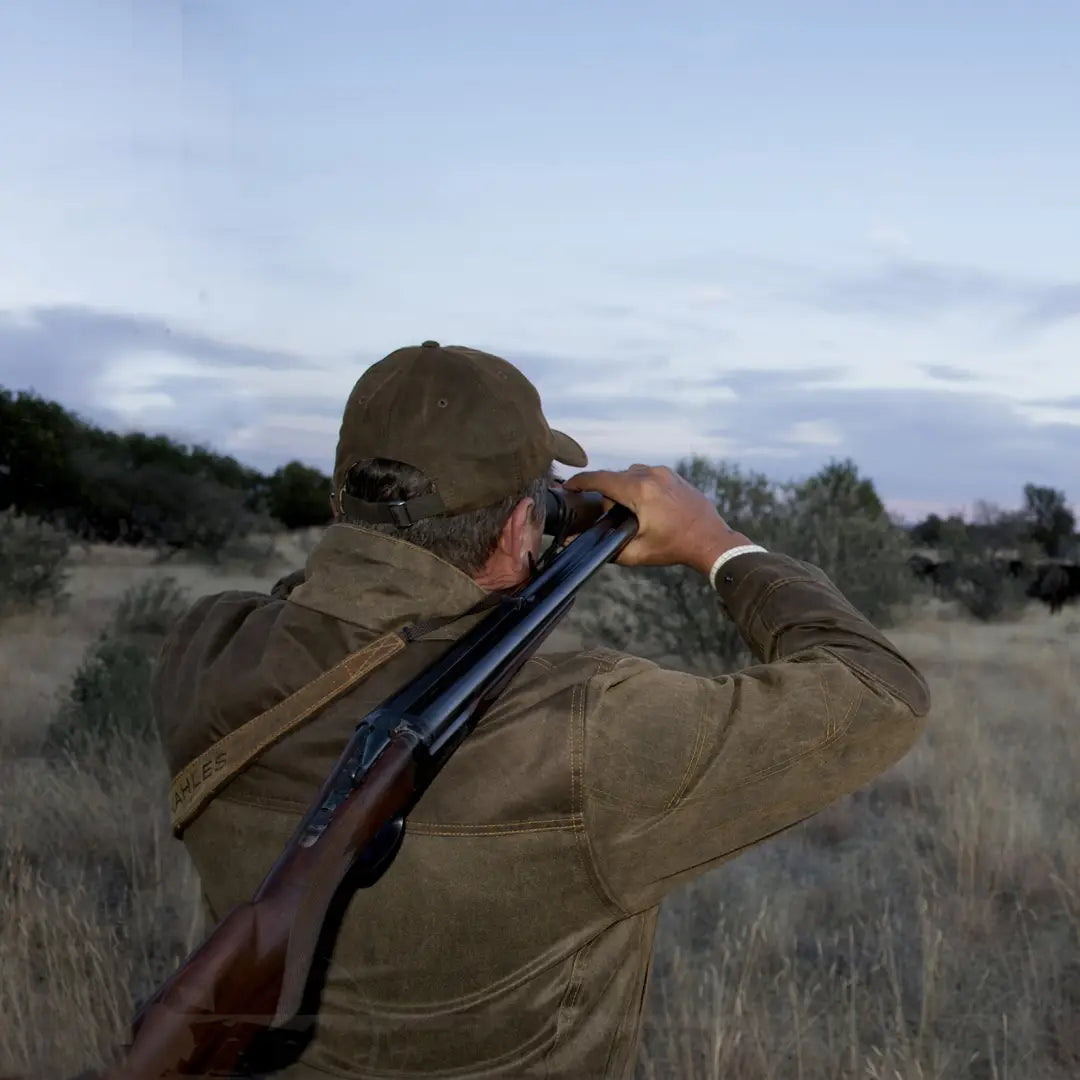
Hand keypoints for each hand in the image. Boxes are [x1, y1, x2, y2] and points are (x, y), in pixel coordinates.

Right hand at [562, 464, 753, 573]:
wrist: (711, 540)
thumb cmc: (675, 547)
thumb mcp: (637, 553)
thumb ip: (606, 549)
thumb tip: (576, 545)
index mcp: (640, 491)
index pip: (600, 479)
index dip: (579, 482)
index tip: (567, 486)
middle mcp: (651, 475)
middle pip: (615, 477)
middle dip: (606, 494)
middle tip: (610, 517)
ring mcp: (664, 472)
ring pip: (630, 474)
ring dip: (623, 489)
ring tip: (630, 513)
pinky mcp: (673, 475)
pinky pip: (646, 475)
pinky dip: (639, 486)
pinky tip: (645, 506)